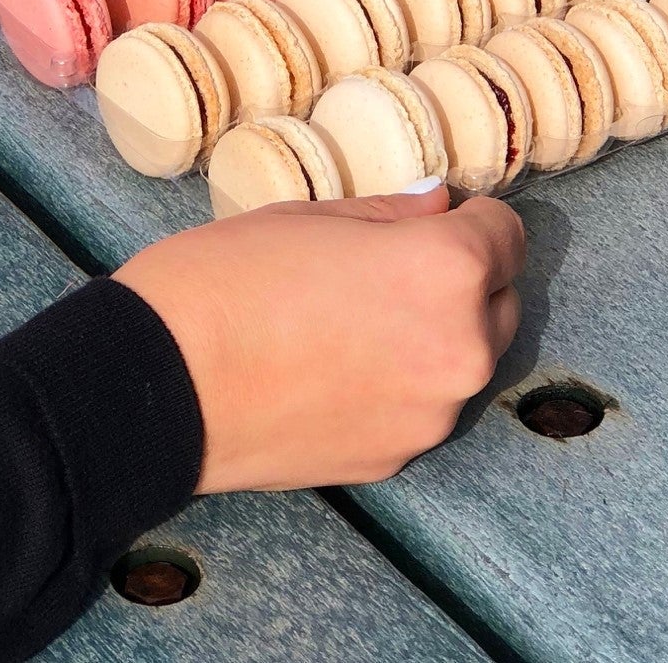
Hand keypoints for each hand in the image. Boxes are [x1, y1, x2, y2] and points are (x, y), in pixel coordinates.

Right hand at [113, 184, 524, 491]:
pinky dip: (398, 385)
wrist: (158, 386)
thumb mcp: (313, 213)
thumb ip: (393, 213)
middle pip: (500, 303)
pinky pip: (420, 407)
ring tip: (354, 322)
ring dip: (433, 336)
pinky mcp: (395, 460)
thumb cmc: (229, 276)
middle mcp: (461, 348)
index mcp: (448, 270)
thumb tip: (439, 207)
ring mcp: (430, 415)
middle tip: (391, 269)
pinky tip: (334, 368)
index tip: (435, 219)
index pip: (509, 235)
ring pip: (462, 360)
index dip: (473, 218)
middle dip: (464, 281)